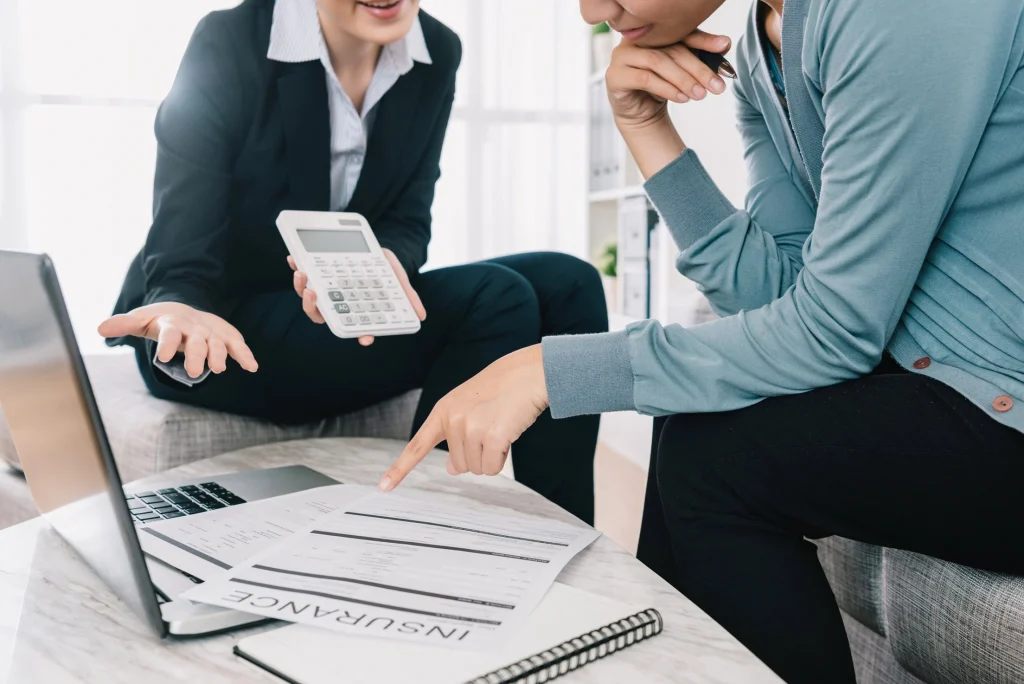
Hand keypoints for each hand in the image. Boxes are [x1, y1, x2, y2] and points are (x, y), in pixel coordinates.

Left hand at [98, 302, 257, 378]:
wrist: (186, 309)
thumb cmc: (161, 320)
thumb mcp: (142, 320)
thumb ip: (124, 325)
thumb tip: (100, 329)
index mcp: (172, 324)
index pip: (169, 333)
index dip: (167, 344)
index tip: (164, 357)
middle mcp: (194, 327)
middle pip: (196, 341)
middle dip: (197, 355)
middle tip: (195, 372)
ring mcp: (211, 332)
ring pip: (217, 343)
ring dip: (220, 355)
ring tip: (219, 369)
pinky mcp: (226, 336)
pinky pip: (237, 345)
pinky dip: (245, 355)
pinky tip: (252, 367)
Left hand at [287, 248, 425, 346]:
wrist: (371, 245)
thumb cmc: (383, 266)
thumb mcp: (397, 276)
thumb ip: (406, 294)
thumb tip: (422, 316)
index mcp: (356, 308)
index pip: (354, 326)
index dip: (357, 333)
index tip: (363, 336)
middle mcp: (336, 302)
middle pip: (321, 314)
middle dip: (313, 307)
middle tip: (312, 293)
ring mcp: (323, 289)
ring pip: (307, 297)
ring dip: (300, 287)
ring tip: (302, 272)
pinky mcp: (314, 272)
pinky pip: (301, 273)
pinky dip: (296, 266)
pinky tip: (293, 257)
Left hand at [378, 345, 547, 491]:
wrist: (528, 373)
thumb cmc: (502, 389)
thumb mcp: (470, 409)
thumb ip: (455, 436)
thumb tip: (451, 469)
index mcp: (443, 411)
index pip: (417, 446)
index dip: (399, 469)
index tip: (383, 487)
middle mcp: (452, 420)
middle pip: (459, 466)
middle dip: (478, 455)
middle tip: (491, 428)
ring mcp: (470, 428)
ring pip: (476, 469)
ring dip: (492, 457)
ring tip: (500, 428)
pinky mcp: (492, 437)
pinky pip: (492, 468)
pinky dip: (502, 459)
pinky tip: (508, 435)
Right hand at [606, 30, 731, 132]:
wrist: (639, 114)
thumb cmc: (662, 88)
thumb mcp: (683, 72)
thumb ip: (700, 57)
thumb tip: (725, 45)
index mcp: (653, 33)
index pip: (681, 33)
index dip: (704, 40)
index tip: (724, 47)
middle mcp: (635, 40)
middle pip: (672, 49)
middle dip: (698, 68)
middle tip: (716, 86)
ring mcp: (622, 56)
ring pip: (658, 62)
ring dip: (683, 80)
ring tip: (700, 95)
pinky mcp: (615, 76)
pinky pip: (644, 79)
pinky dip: (666, 89)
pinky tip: (682, 98)